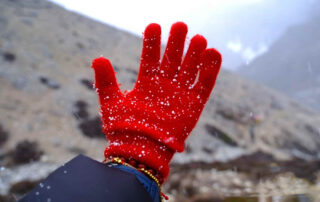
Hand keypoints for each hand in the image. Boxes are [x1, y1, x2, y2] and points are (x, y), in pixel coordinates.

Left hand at [92, 22, 221, 179]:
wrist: (140, 151)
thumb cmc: (124, 129)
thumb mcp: (111, 102)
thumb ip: (106, 80)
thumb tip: (98, 58)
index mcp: (146, 83)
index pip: (151, 57)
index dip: (153, 42)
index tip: (154, 25)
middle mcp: (164, 86)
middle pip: (173, 59)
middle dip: (177, 43)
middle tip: (180, 25)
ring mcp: (180, 95)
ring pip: (190, 69)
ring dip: (194, 53)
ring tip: (197, 38)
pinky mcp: (194, 105)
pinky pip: (204, 85)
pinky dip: (210, 70)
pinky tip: (213, 53)